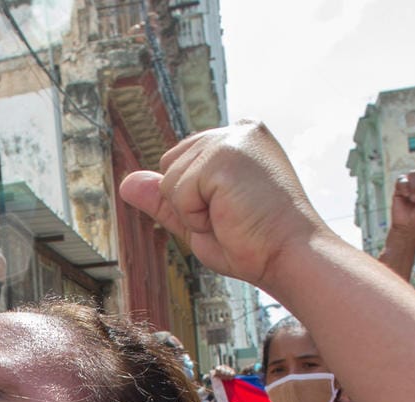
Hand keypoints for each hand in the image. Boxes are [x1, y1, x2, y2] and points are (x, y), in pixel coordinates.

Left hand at [117, 121, 325, 290]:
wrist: (288, 257)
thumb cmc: (254, 243)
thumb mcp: (200, 219)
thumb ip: (165, 198)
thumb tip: (126, 182)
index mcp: (240, 139)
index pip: (183, 161)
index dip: (195, 198)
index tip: (234, 212)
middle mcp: (237, 131)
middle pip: (170, 165)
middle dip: (188, 202)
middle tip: (232, 217)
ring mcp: (231, 139)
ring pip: (169, 180)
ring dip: (192, 211)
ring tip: (233, 217)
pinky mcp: (223, 156)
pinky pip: (176, 192)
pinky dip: (195, 216)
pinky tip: (230, 216)